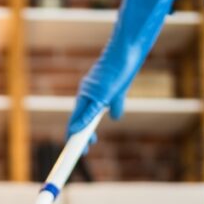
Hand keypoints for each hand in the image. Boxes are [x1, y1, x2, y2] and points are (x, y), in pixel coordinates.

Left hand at [66, 0, 181, 147]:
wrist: (128, 52)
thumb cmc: (123, 68)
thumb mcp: (119, 92)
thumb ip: (115, 105)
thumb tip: (116, 117)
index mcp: (90, 94)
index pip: (80, 117)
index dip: (79, 133)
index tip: (81, 146)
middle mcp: (86, 93)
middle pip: (76, 119)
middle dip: (76, 138)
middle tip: (79, 151)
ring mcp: (90, 92)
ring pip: (78, 117)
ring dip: (76, 135)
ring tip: (75, 148)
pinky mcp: (97, 92)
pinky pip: (87, 111)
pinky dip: (81, 123)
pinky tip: (75, 132)